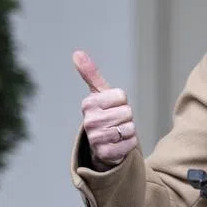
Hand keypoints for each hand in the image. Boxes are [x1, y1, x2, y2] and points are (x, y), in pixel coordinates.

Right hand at [73, 50, 137, 168]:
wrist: (102, 147)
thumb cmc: (104, 116)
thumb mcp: (99, 94)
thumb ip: (90, 74)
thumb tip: (77, 53)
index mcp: (88, 104)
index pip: (121, 96)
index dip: (122, 102)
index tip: (112, 108)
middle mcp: (89, 121)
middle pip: (127, 112)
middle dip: (126, 118)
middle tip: (116, 123)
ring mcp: (96, 138)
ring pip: (129, 128)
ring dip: (128, 132)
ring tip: (117, 134)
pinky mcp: (105, 153)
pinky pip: (130, 143)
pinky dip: (129, 144)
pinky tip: (119, 145)